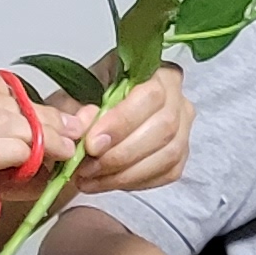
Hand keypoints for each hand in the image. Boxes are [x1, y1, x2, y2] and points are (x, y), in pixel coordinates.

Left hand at [50, 61, 191, 197]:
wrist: (91, 120)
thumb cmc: (85, 102)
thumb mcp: (72, 97)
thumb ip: (77, 110)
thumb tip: (86, 125)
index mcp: (154, 71)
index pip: (150, 95)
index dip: (122, 122)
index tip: (92, 143)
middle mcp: (176, 97)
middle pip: (164, 128)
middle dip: (122, 154)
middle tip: (87, 167)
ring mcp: (182, 127)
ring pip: (168, 155)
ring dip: (126, 173)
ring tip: (91, 178)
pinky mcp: (179, 154)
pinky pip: (166, 173)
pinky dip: (134, 182)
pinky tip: (106, 182)